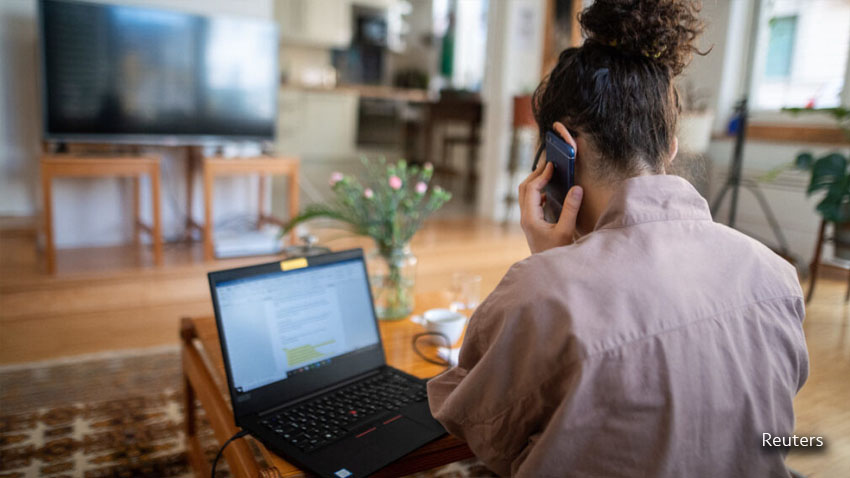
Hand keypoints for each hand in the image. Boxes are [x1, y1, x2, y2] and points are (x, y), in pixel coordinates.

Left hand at [518, 122, 582, 253]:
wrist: (548, 272)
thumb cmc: (557, 253)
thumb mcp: (566, 231)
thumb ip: (571, 209)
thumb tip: (577, 188)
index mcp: (530, 218)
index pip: (532, 189)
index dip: (542, 175)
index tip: (552, 165)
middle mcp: (525, 218)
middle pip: (524, 188)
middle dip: (535, 174)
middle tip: (549, 164)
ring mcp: (527, 221)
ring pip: (525, 195)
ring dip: (535, 182)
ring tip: (549, 173)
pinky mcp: (531, 224)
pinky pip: (530, 202)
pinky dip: (538, 192)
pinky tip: (549, 192)